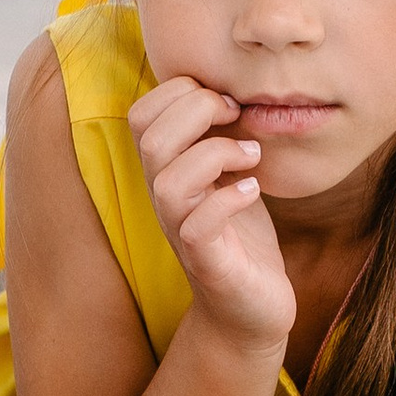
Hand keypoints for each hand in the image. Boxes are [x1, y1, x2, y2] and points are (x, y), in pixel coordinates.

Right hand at [129, 75, 294, 356]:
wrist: (252, 309)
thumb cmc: (242, 237)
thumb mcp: (229, 173)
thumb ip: (220, 134)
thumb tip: (230, 86)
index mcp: (167, 170)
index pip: (141, 113)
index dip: (179, 91)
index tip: (227, 102)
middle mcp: (166, 199)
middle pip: (151, 136)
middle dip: (199, 111)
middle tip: (239, 119)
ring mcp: (182, 231)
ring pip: (168, 181)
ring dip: (217, 154)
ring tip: (252, 158)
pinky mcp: (207, 262)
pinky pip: (198, 225)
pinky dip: (231, 199)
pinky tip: (254, 191)